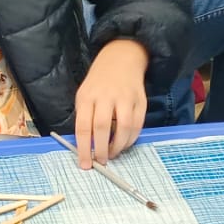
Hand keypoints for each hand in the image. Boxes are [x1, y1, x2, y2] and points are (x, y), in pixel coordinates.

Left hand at [71, 39, 148, 165]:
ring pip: (123, 127)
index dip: (84, 148)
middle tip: (101, 161)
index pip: (83, 126)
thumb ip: (85, 118)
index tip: (85, 164)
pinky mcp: (140, 101)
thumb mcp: (84, 95)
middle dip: (101, 149)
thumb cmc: (99, 83)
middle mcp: (106, 96)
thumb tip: (86, 147)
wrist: (121, 59)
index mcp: (87, 96)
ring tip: (113, 154)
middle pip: (102, 127)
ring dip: (118, 146)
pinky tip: (124, 144)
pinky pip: (137, 125)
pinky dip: (131, 139)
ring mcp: (125, 98)